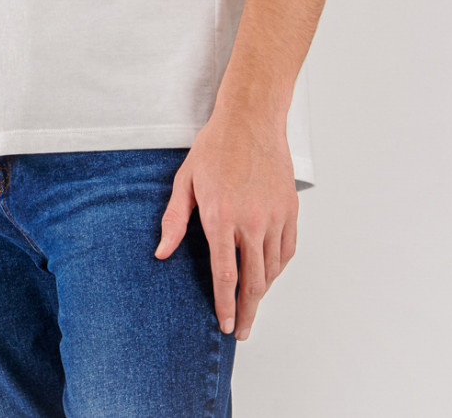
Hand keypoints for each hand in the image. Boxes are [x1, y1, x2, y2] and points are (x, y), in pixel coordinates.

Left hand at [153, 112, 298, 341]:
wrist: (251, 120)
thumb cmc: (215, 147)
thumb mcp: (185, 180)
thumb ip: (174, 220)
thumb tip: (162, 252)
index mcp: (222, 216)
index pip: (225, 275)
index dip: (224, 304)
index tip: (225, 324)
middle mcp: (251, 221)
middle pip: (254, 282)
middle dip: (247, 312)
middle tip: (241, 331)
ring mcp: (274, 216)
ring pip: (272, 269)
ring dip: (262, 293)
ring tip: (251, 306)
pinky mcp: (290, 209)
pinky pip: (287, 250)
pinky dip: (278, 269)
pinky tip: (268, 276)